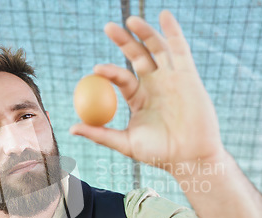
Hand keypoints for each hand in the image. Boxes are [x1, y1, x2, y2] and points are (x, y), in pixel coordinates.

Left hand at [70, 10, 225, 172]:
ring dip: (145, 32)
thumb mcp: (126, 143)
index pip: (121, 78)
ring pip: (157, 48)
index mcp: (138, 98)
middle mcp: (154, 84)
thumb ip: (100, 134)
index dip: (109, 72)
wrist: (190, 158)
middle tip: (107, 27)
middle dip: (123, 41)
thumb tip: (71, 129)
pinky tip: (164, 15)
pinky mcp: (188, 75)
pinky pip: (180, 50)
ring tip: (131, 20)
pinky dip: (173, 31)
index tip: (96, 69)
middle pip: (137, 55)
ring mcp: (171, 78)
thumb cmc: (158, 153)